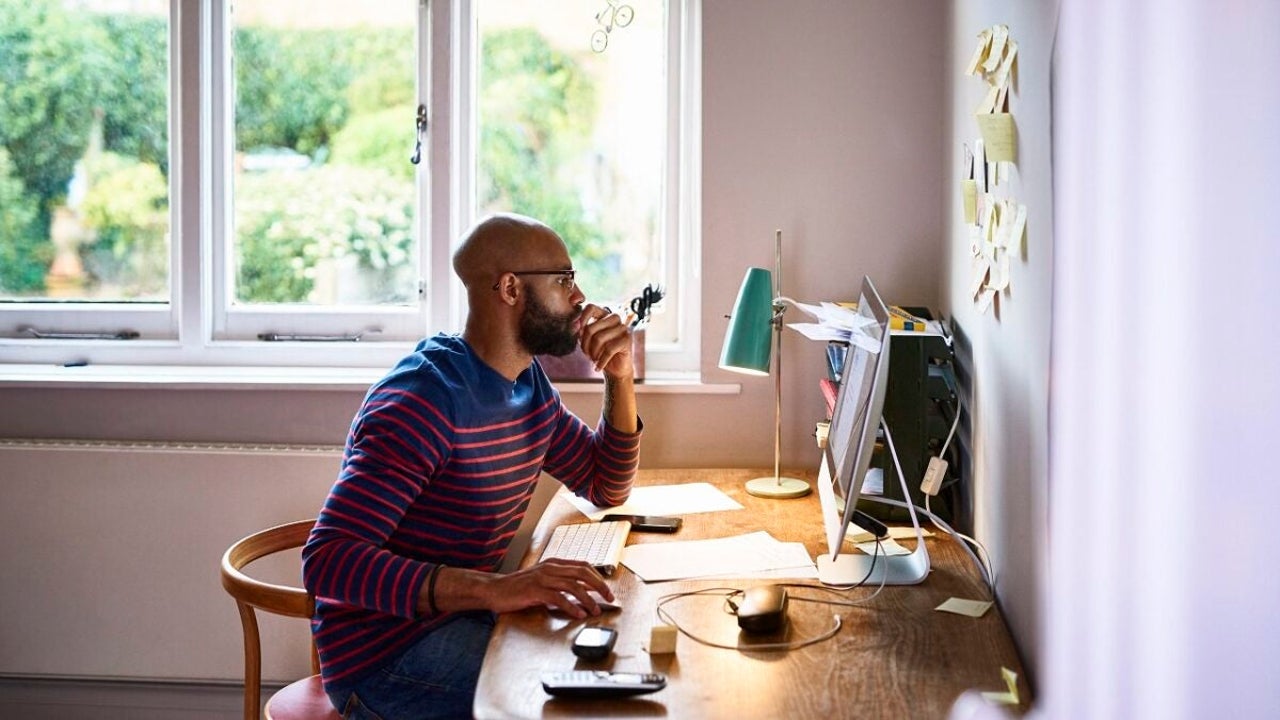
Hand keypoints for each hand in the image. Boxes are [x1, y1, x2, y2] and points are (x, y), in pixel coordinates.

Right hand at [477, 560, 613, 618]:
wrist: (495, 590)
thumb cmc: (519, 588)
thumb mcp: (543, 581)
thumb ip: (561, 583)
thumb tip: (583, 592)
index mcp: (554, 564)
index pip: (583, 566)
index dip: (599, 577)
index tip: (607, 590)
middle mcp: (550, 568)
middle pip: (583, 573)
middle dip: (599, 586)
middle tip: (609, 599)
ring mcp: (542, 578)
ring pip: (573, 586)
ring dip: (588, 600)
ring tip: (595, 611)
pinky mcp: (535, 591)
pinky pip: (558, 598)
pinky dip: (571, 607)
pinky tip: (578, 614)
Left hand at [577, 304, 634, 379]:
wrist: (615, 370)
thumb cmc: (600, 353)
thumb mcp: (587, 341)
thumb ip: (581, 332)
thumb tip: (574, 326)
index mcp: (604, 315)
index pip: (591, 308)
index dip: (582, 319)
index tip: (578, 333)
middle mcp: (614, 319)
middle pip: (591, 328)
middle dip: (585, 344)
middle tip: (586, 354)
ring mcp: (622, 328)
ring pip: (599, 338)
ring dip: (593, 353)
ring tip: (593, 360)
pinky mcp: (627, 340)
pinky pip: (609, 349)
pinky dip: (601, 361)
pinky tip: (598, 367)